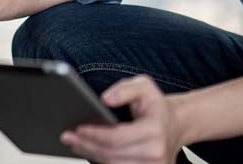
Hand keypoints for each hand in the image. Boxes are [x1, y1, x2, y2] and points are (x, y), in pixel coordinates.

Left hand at [61, 75, 181, 163]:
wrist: (175, 124)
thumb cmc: (155, 106)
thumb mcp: (144, 86)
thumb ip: (124, 89)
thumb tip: (106, 99)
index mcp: (155, 130)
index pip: (117, 138)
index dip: (94, 134)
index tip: (77, 128)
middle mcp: (156, 153)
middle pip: (112, 155)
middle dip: (86, 146)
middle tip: (66, 136)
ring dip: (91, 155)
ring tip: (74, 143)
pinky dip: (102, 161)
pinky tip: (89, 151)